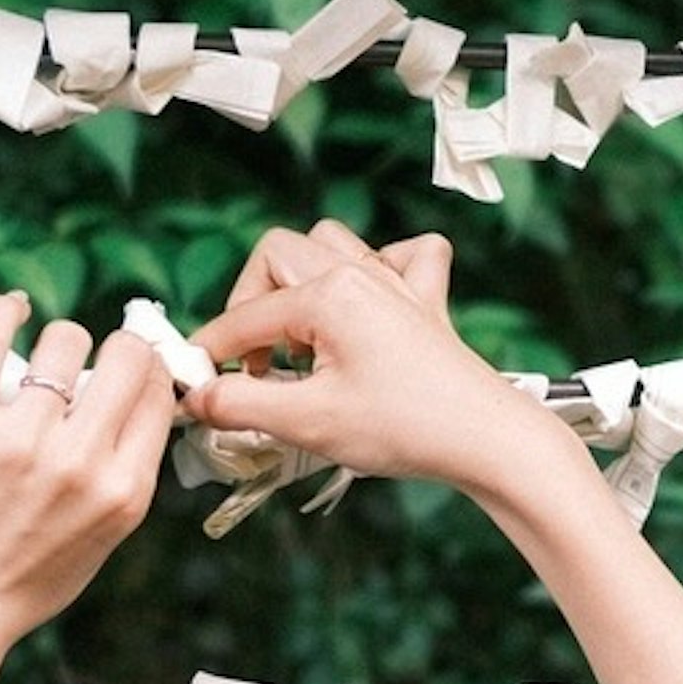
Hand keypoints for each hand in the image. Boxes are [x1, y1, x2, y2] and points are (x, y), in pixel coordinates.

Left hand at [0, 292, 173, 656]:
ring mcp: (20, 440)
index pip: (157, 392)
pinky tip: (10, 310)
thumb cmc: (27, 578)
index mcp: (124, 490)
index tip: (132, 371)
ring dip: (58, 345)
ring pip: (63, 339)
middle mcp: (80, 461)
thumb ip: (128, 468)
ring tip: (42, 366)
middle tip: (96, 361)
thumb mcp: (106, 535)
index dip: (149, 372)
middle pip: (125, 354)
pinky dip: (3, 313)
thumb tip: (143, 395)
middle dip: (117, 349)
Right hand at [187, 222, 573, 503]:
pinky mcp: (427, 301)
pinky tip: (370, 304)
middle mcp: (361, 274)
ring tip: (300, 338)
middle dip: (250, 306)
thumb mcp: (307, 422)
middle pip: (276, 257)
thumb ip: (241, 405)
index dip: (211, 353)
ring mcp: (397, 283)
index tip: (196, 384)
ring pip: (329, 243)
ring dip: (302, 281)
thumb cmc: (407, 427)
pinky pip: (404, 255)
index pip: (244, 318)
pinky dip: (381, 267)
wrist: (486, 440)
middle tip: (252, 363)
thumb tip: (200, 399)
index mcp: (328, 295)